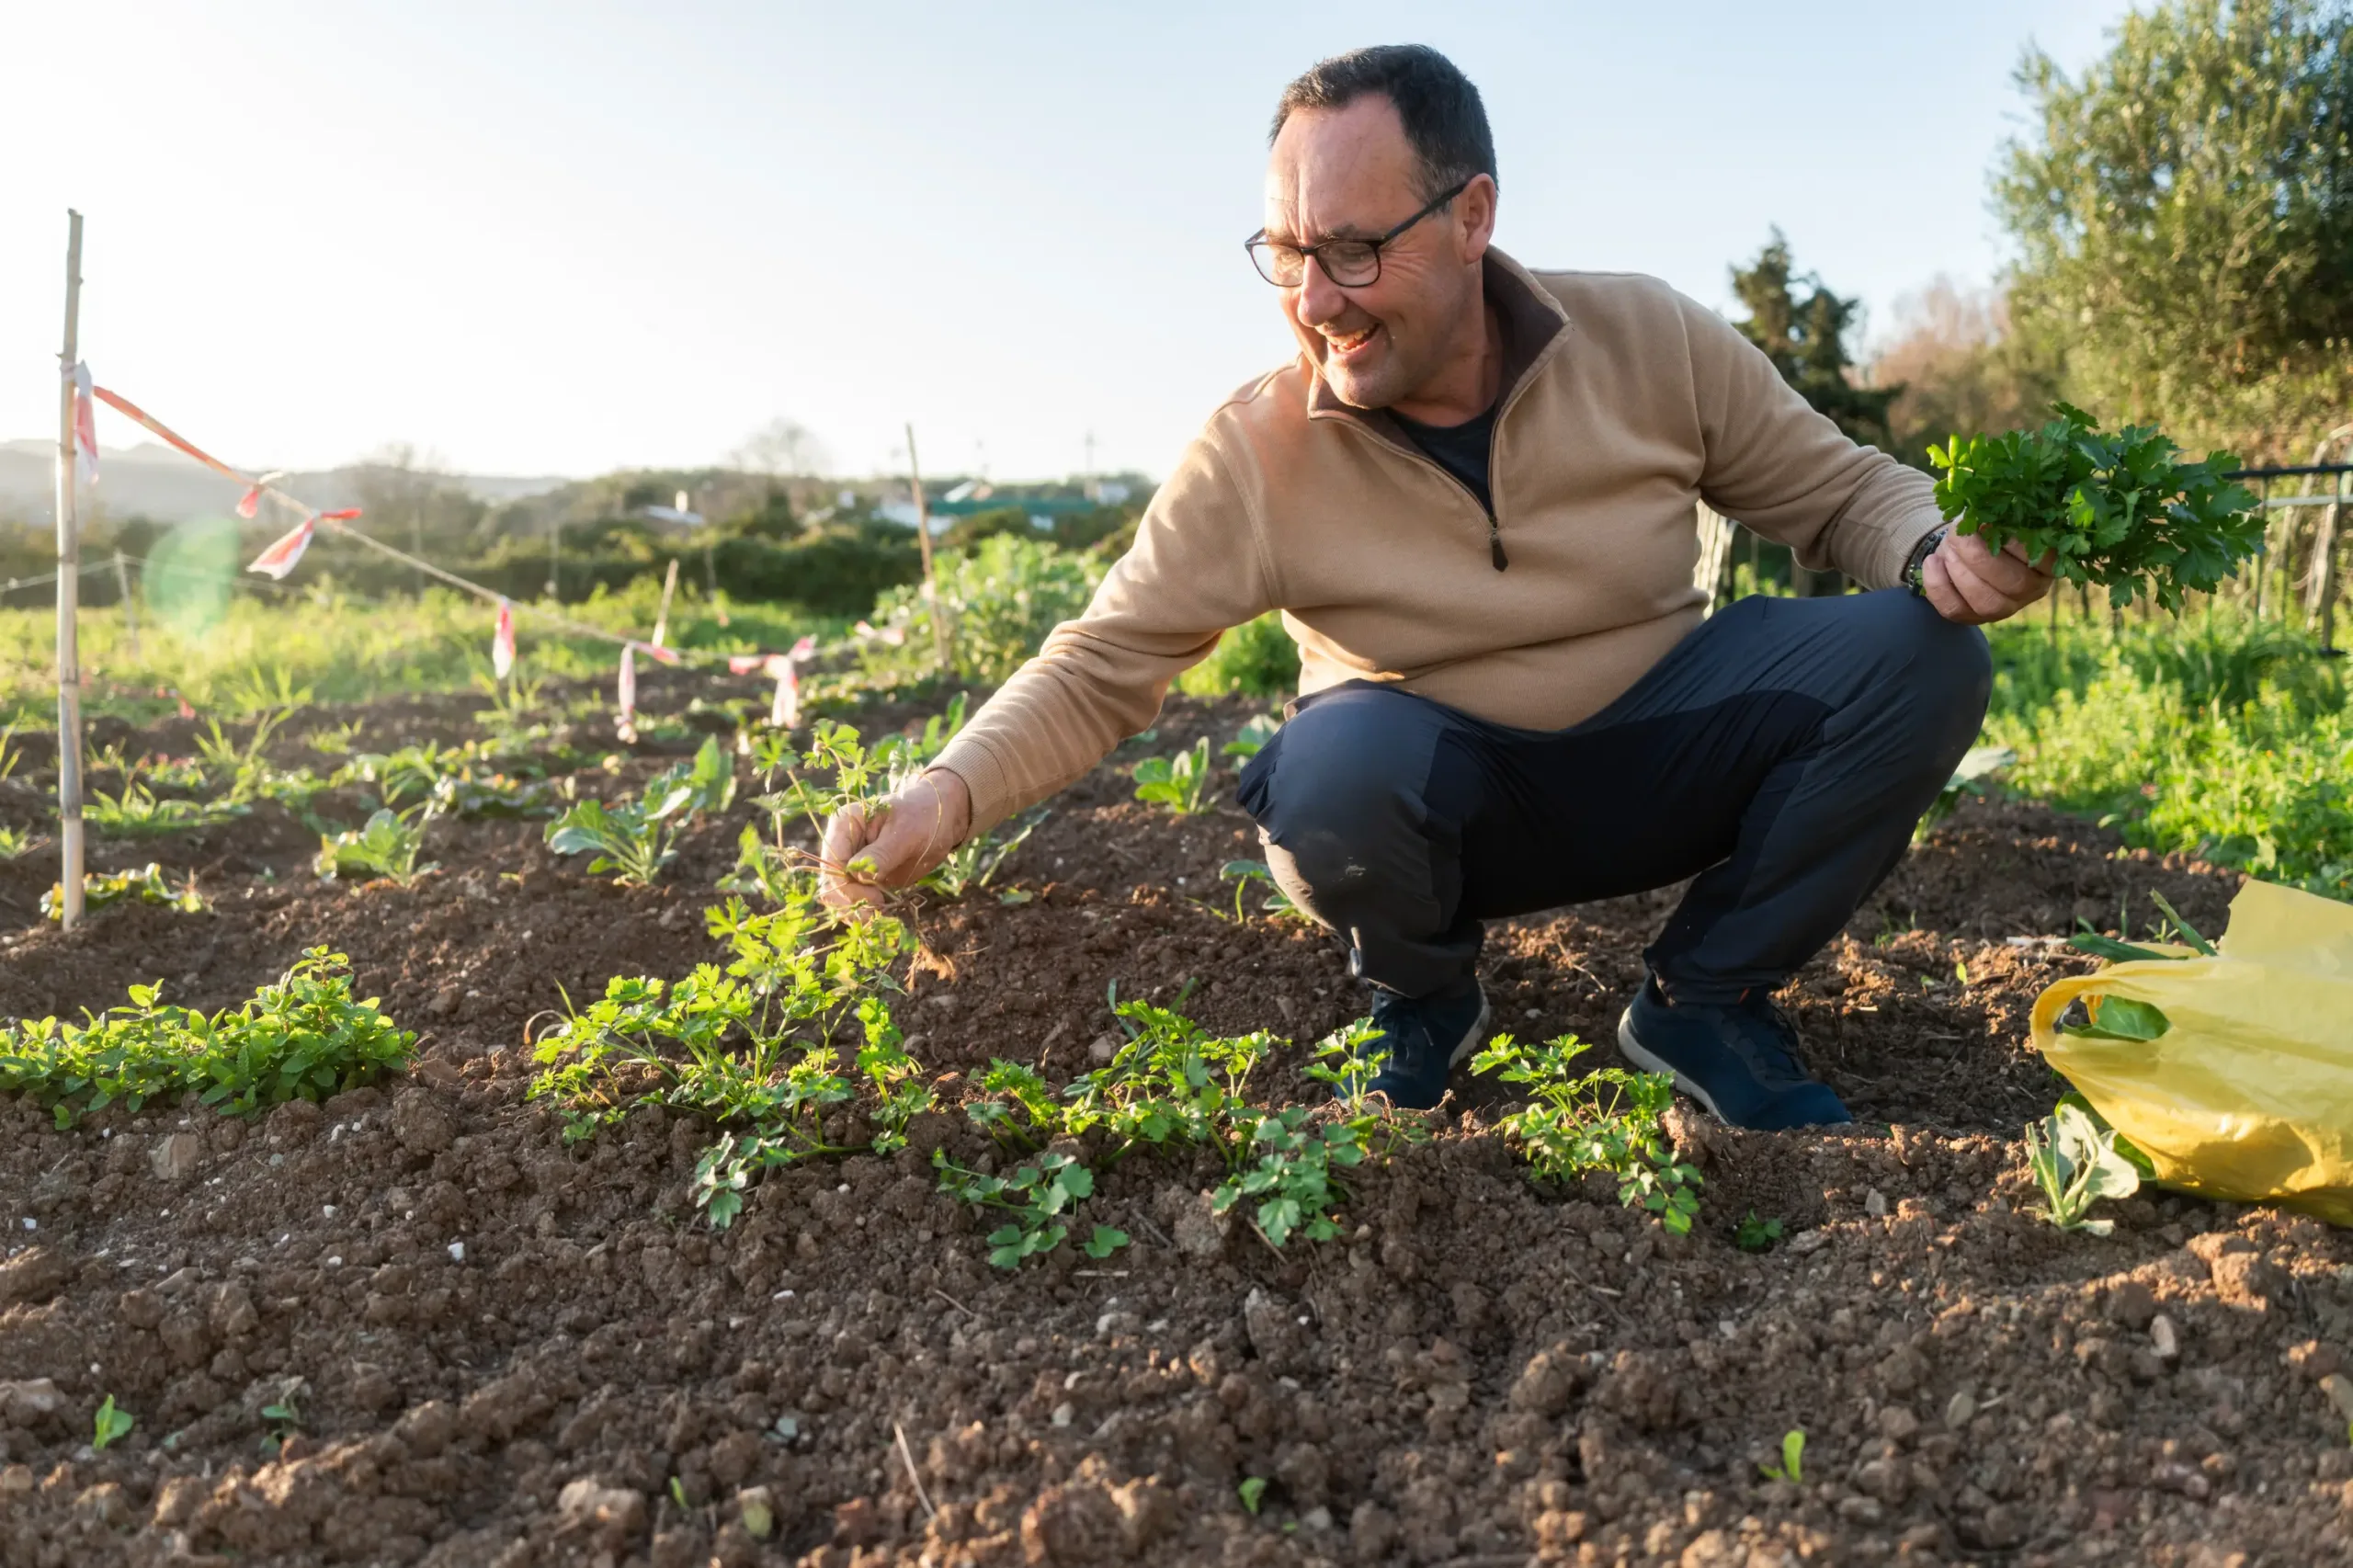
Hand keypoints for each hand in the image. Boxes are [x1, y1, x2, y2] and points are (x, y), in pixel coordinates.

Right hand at [819, 768, 972, 909]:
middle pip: (830, 884)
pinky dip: (864, 911)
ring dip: (856, 910)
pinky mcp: (863, 880)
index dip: (847, 885)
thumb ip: (882, 854)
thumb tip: (860, 875)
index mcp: (845, 825)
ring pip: (838, 898)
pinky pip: (854, 902)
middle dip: (851, 901)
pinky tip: (882, 911)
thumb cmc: (923, 817)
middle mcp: (842, 846)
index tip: (875, 897)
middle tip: (878, 909)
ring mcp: (851, 865)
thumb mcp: (907, 832)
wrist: (937, 820)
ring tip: (881, 911)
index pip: (832, 863)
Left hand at [1922, 530, 2055, 624]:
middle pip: (2014, 584)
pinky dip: (1938, 584)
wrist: (1962, 545)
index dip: (2017, 543)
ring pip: (1986, 602)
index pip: (2045, 560)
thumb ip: (2001, 518)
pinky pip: (1954, 609)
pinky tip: (1932, 561)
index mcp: (2046, 564)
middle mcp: (2030, 590)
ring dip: (1961, 572)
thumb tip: (1986, 514)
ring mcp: (2002, 609)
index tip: (1992, 523)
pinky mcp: (1971, 617)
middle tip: (1960, 535)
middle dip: (1981, 557)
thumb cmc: (1988, 529)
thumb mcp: (1998, 518)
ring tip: (1948, 548)